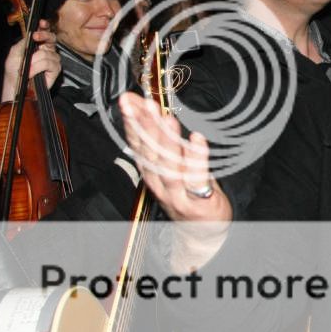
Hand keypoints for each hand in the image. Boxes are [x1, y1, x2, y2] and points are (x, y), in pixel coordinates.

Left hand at [0, 21, 60, 100]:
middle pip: (52, 38)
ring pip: (47, 53)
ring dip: (34, 60)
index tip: (41, 23)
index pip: (44, 32)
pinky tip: (32, 72)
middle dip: (44, 36)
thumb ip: (24, 42)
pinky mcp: (55, 69)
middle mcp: (47, 50)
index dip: (45, 26)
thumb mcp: (15, 52)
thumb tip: (32, 34)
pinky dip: (37, 68)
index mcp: (37, 44)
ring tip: (27, 67)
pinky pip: (48, 63)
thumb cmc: (15, 70)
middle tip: (36, 36)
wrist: (17, 85)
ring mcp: (52, 60)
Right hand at [119, 93, 231, 269]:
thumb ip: (163, 141)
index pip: (138, 142)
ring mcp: (178, 193)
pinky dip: (197, 158)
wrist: (201, 231)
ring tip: (167, 118)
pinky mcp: (198, 200)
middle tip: (141, 103)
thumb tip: (154, 112)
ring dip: (167, 140)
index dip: (132, 121)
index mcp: (151, 171)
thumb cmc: (187, 193)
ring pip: (169, 165)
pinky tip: (198, 139)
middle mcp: (160, 181)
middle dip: (144, 125)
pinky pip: (197, 178)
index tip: (129, 100)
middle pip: (149, 151)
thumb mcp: (171, 166)